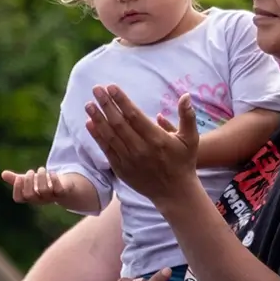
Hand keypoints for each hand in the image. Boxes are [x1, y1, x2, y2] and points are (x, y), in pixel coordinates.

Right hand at [1, 167, 73, 204]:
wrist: (64, 188)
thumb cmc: (43, 184)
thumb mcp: (29, 181)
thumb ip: (16, 179)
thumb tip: (2, 173)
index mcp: (30, 198)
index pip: (19, 198)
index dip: (17, 188)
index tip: (19, 177)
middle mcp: (39, 200)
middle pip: (30, 195)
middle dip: (28, 181)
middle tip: (31, 171)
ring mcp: (51, 197)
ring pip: (44, 190)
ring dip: (41, 177)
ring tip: (42, 169)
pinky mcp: (62, 193)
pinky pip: (58, 190)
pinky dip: (54, 179)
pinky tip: (52, 172)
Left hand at [85, 86, 199, 203]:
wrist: (174, 192)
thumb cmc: (183, 162)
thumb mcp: (190, 139)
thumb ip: (187, 116)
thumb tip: (185, 95)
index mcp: (156, 139)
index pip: (134, 115)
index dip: (121, 100)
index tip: (111, 87)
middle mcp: (141, 149)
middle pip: (118, 123)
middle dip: (106, 104)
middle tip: (96, 89)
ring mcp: (129, 160)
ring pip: (110, 136)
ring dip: (97, 118)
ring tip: (88, 104)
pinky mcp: (122, 169)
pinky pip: (106, 150)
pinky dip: (97, 136)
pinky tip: (90, 124)